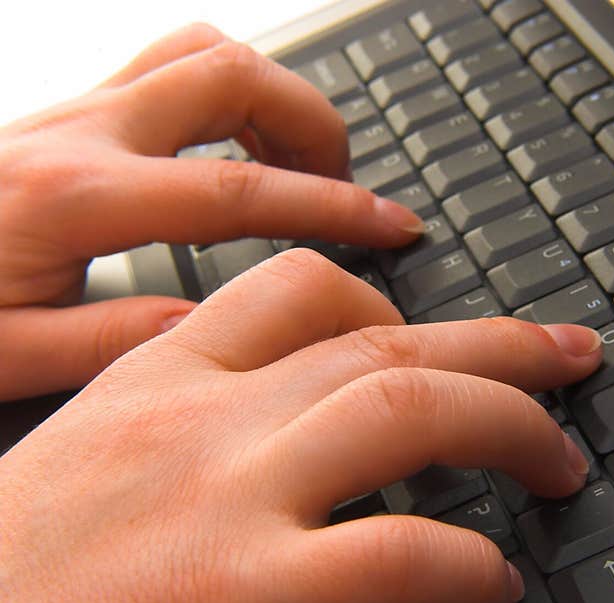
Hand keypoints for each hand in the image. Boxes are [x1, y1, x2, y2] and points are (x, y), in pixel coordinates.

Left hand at [0, 24, 422, 400]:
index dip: (333, 206)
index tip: (392, 224)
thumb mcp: (12, 356)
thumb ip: (125, 342)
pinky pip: (165, 65)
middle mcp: (80, 133)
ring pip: (200, 51)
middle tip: (349, 181)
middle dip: (315, 122)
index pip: (241, 190)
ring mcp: (71, 110)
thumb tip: (225, 330)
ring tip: (300, 158)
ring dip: (271, 94)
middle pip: (232, 76)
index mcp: (78, 200)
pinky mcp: (65, 112)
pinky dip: (225, 91)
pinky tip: (233, 148)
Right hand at [0, 249, 601, 602]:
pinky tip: (493, 579)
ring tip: (558, 459)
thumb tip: (299, 432)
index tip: (436, 328)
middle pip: (384, 338)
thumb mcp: (97, 462)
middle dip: (497, 343)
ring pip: (405, 408)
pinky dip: (466, 558)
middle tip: (565, 357)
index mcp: (160, 383)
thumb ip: (196, 427)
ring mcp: (223, 499)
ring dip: (507, 424)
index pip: (297, 289)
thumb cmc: (15, 576)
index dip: (390, 299)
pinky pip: (396, 550)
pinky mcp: (239, 596)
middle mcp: (201, 421)